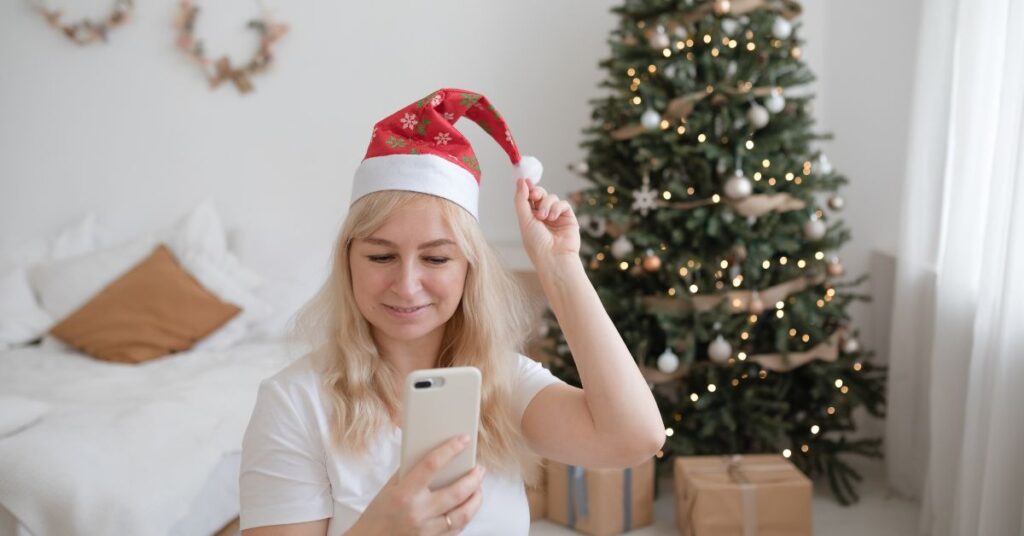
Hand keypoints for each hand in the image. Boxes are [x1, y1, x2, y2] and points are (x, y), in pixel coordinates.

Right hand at [350, 435, 484, 534]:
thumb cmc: (378, 513)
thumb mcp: (389, 488)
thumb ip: (410, 472)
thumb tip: (434, 454)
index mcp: (404, 494)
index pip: (432, 465)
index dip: (450, 449)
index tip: (464, 439)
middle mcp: (418, 512)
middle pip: (456, 492)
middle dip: (473, 478)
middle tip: (480, 469)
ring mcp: (427, 530)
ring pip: (462, 514)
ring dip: (476, 498)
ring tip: (478, 487)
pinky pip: (457, 529)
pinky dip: (466, 515)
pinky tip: (469, 506)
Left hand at [513, 178, 580, 265]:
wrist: (554, 257)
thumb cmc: (536, 243)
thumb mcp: (524, 220)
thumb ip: (521, 200)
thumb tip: (520, 181)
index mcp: (529, 218)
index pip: (528, 198)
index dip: (527, 188)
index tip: (525, 180)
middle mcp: (542, 216)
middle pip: (540, 194)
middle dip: (537, 192)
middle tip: (534, 196)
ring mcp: (556, 217)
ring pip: (551, 198)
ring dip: (546, 204)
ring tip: (543, 217)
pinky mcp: (568, 218)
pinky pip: (563, 204)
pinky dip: (557, 208)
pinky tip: (553, 218)